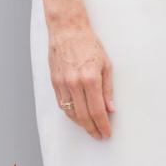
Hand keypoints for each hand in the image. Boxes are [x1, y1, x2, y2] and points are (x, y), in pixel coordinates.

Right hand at [47, 15, 113, 139]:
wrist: (67, 30)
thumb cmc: (89, 44)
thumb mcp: (106, 65)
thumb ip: (108, 89)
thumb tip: (111, 109)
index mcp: (90, 79)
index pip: (97, 110)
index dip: (102, 125)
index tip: (106, 133)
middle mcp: (74, 83)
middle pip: (83, 116)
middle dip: (92, 129)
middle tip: (99, 136)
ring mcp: (62, 83)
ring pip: (71, 113)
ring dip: (81, 124)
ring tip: (90, 129)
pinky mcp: (54, 82)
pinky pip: (62, 104)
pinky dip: (70, 114)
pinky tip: (77, 117)